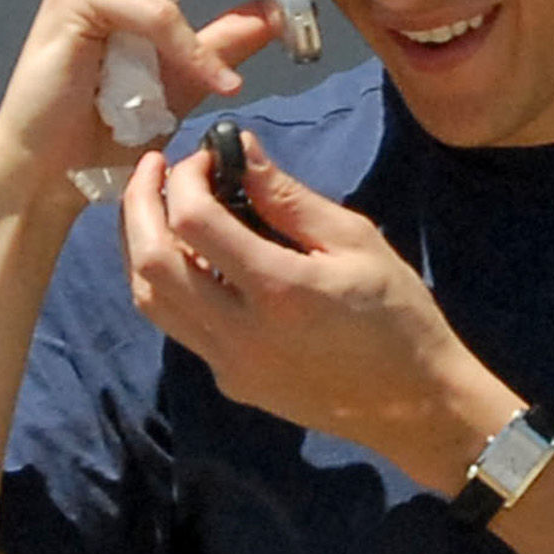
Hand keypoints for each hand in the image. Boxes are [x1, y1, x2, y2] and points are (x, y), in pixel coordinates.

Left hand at [121, 128, 515, 492]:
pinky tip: (193, 258)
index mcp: (278, 290)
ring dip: (140, 246)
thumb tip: (239, 148)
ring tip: (157, 208)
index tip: (203, 156)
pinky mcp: (230, 381)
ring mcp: (229, 364)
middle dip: (139, 205)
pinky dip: (170, 283)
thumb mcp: (355, 241)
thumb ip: (289, 197)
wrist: (414, 405)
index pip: (193, 221)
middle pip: (150, 263)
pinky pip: (179, 326)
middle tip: (153, 169)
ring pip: (149, 300)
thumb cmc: (398, 315)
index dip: (186, 177)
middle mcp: (240, 333)